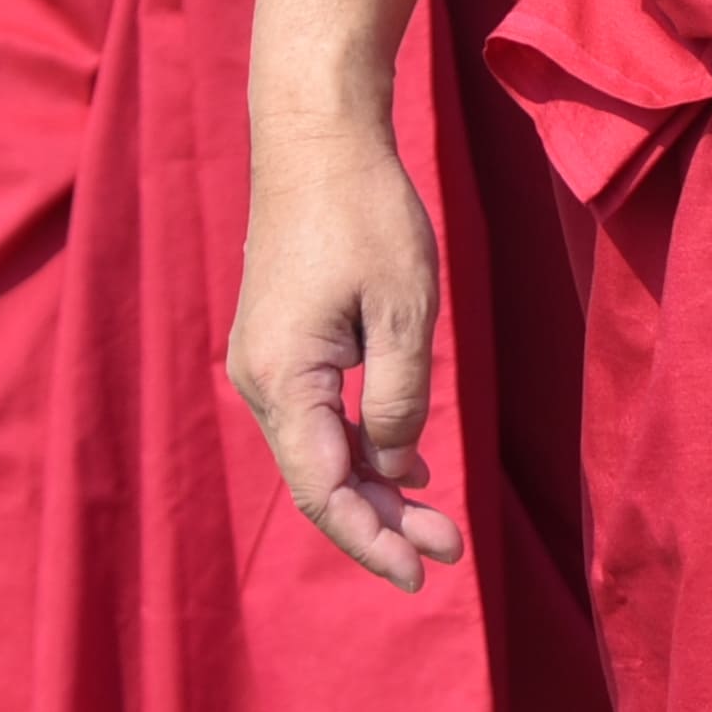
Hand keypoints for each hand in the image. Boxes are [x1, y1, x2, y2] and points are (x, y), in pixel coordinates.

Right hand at [230, 110, 467, 589]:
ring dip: (375, 487)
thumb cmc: (365, 214)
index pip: (322, 491)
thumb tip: (390, 467)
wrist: (316, 137)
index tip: (421, 574)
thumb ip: (400, 400)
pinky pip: (318, 414)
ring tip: (437, 518)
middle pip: (320, 479)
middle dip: (383, 522)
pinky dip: (361, 444)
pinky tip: (407, 462)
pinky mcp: (281, 341)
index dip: (370, 541)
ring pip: (320, 450)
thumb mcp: (405, 311)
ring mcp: (265, 361)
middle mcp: (260, 381)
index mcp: (282, 380)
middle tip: (450, 550)